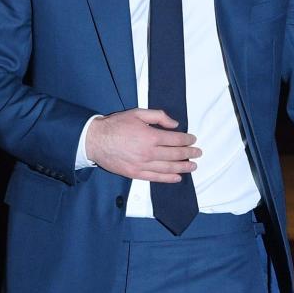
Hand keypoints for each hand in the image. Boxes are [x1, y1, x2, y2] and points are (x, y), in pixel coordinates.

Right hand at [86, 108, 200, 181]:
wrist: (95, 140)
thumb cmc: (116, 125)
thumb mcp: (137, 113)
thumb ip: (158, 116)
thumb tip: (175, 124)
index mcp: (150, 136)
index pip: (175, 139)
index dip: (187, 140)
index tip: (193, 139)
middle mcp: (149, 152)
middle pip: (175, 154)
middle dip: (189, 153)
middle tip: (198, 153)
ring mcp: (143, 165)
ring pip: (168, 168)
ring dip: (183, 167)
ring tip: (193, 166)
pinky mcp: (136, 174)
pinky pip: (156, 178)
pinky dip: (168, 178)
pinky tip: (177, 177)